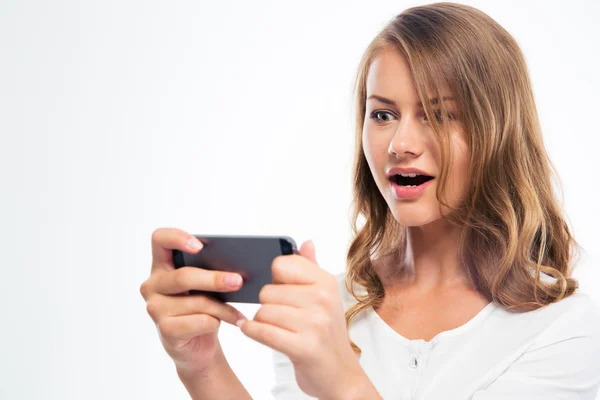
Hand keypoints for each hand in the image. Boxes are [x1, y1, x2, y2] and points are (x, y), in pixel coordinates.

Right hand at [139, 228, 247, 376]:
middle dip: (214, 279)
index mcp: (161, 266)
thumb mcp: (205, 286)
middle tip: (238, 281)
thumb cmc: (201, 307)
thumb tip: (236, 268)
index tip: (200, 247)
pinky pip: (199, 321)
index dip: (177, 238)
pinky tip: (233, 321)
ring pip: (197, 302)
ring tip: (241, 311)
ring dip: (223, 307)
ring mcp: (155, 308)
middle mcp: (153, 285)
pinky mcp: (165, 330)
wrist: (196, 345)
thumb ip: (210, 271)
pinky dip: (218, 321)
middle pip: (184, 277)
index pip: (160, 239)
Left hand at [238, 240, 365, 398]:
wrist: (340, 375)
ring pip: (262, 311)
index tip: (282, 292)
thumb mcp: (324, 297)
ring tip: (276, 329)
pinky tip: (253, 331)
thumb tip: (306, 242)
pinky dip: (252, 331)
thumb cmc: (326, 334)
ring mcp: (315, 323)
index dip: (274, 279)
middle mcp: (323, 299)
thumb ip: (311, 268)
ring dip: (261, 322)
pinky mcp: (304, 347)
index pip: (281, 264)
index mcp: (326, 282)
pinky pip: (262, 331)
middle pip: (267, 291)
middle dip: (267, 305)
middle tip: (281, 318)